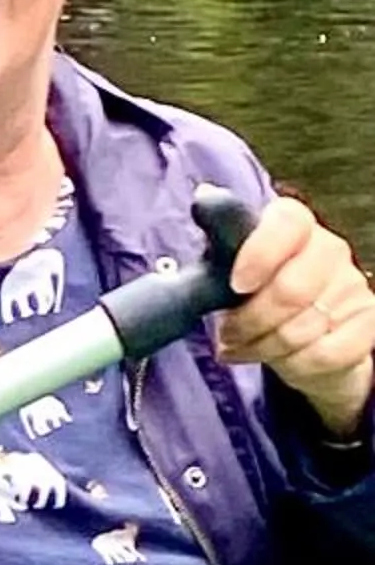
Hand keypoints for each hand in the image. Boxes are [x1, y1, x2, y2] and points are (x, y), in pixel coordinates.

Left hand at [214, 194, 374, 437]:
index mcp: (295, 226)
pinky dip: (294, 365)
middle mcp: (329, 250)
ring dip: (264, 348)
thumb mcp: (231, 267)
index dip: (260, 255)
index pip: (288, 223)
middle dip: (250, 321)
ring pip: (303, 329)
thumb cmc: (259, 296)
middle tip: (228, 334)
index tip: (236, 285)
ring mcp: (352, 287)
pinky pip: (326, 354)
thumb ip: (222, 238)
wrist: (300, 338)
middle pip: (291, 289)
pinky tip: (281, 361)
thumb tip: (205, 198)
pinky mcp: (368, 324)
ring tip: (246, 348)